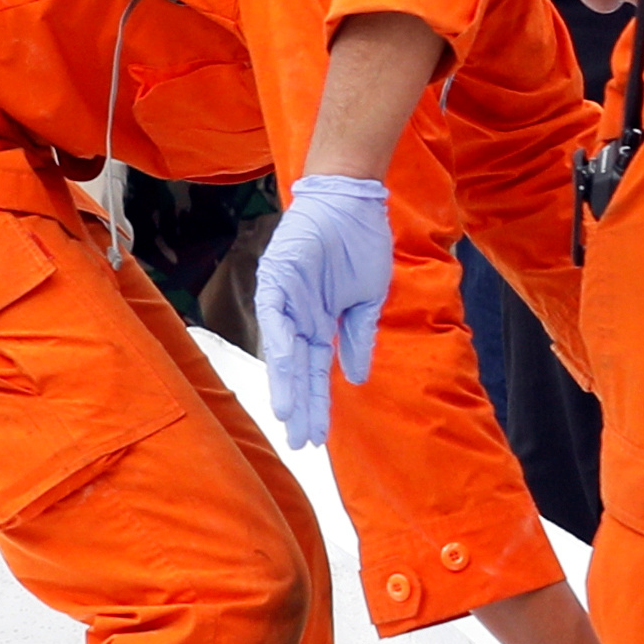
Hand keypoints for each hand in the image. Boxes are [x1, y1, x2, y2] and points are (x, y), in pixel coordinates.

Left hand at [251, 175, 391, 448]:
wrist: (353, 200)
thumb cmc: (360, 242)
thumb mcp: (367, 299)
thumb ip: (358, 338)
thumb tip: (357, 379)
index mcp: (321, 323)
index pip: (317, 373)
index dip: (319, 404)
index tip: (319, 437)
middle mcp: (299, 318)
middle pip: (299, 371)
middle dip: (301, 406)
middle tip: (300, 443)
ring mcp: (286, 300)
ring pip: (283, 351)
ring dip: (286, 384)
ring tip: (288, 418)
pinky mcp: (277, 279)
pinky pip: (276, 318)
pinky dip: (282, 344)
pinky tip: (288, 371)